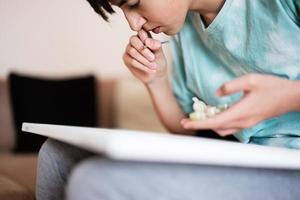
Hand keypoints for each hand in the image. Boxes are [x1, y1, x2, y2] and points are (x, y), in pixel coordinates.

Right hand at [123, 29, 166, 83]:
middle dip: (144, 50)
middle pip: (133, 40)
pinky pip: (132, 61)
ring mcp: (128, 49)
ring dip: (144, 60)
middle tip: (153, 58)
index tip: (149, 44)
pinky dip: (142, 66)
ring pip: (132, 52)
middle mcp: (134, 41)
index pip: (140, 32)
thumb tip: (147, 41)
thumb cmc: (158, 61)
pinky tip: (151, 70)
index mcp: (143, 36)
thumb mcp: (160, 53)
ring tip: (154, 66)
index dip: (144, 37)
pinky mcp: (126, 59)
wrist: (156, 74)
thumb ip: (155, 45)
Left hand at [181, 74, 297, 135]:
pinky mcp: (250, 122)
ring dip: (210, 124)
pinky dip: (219, 123)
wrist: (291, 97)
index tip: (185, 123)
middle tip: (187, 119)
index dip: (198, 123)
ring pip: (223, 129)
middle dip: (200, 124)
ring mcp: (247, 124)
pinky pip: (230, 127)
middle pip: (216, 128)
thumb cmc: (272, 87)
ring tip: (200, 116)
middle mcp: (242, 122)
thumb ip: (230, 86)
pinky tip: (216, 113)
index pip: (214, 122)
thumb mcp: (250, 80)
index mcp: (241, 112)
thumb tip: (216, 93)